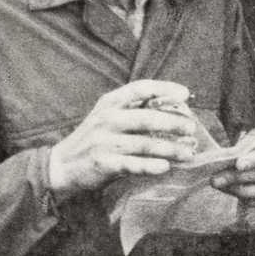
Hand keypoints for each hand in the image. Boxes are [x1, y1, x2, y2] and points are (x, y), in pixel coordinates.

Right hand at [48, 80, 197, 195]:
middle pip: (147, 118)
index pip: (140, 88)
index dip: (165, 88)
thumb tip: (172, 110)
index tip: (185, 94)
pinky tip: (165, 167)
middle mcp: (107, 119)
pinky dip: (150, 166)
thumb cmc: (93, 140)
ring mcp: (105, 142)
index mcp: (110, 103)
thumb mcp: (107, 117)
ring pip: (144, 144)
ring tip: (188, 153)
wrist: (61, 165)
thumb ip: (133, 111)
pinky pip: (132, 164)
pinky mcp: (103, 163)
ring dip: (170, 149)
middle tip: (192, 129)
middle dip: (173, 123)